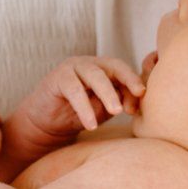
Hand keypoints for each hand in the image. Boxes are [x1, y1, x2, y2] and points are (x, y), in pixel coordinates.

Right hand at [18, 56, 144, 139]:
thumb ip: (118, 102)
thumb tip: (135, 101)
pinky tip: (90, 124)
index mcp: (104, 69)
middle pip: (112, 68)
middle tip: (133, 102)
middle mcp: (89, 64)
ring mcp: (72, 67)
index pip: (123, 70)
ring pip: (95, 76)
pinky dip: (84, 108)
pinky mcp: (57, 78)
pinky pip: (74, 90)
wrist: (46, 124)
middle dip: (126, 83)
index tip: (142, 97)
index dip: (133, 82)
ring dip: (108, 93)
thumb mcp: (103, 110)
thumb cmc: (78, 115)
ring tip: (116, 112)